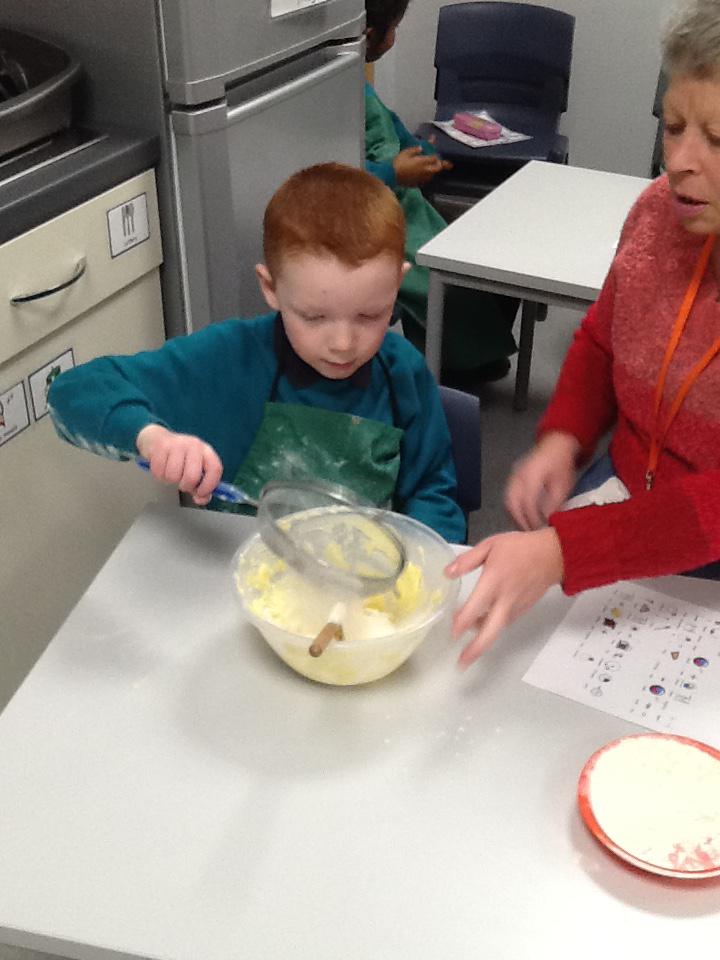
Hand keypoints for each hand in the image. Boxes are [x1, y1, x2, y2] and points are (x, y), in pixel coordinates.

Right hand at [136, 424, 222, 505]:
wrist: (158, 439)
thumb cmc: (180, 458)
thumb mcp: (194, 470)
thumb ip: (201, 487)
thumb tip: (201, 499)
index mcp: (206, 451)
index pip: (215, 469)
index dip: (209, 485)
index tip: (200, 493)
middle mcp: (194, 445)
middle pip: (192, 476)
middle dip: (185, 486)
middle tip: (181, 483)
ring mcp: (177, 444)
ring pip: (173, 476)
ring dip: (170, 480)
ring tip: (170, 473)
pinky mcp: (161, 446)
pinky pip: (159, 472)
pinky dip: (159, 475)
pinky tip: (161, 468)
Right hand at [393, 146, 451, 186]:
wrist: (392, 176)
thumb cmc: (398, 162)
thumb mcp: (406, 152)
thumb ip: (415, 150)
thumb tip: (421, 148)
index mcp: (423, 161)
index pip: (435, 158)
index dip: (437, 155)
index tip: (438, 153)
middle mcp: (426, 170)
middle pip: (438, 168)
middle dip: (443, 165)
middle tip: (448, 164)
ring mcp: (422, 178)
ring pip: (433, 174)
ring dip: (435, 170)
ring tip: (435, 168)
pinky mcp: (417, 183)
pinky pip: (426, 179)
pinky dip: (428, 176)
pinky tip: (426, 175)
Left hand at [445, 528, 563, 666]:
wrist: (553, 554)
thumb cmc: (521, 548)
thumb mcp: (490, 545)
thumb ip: (467, 560)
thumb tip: (447, 573)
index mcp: (494, 581)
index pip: (476, 607)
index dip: (462, 622)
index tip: (452, 633)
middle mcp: (505, 599)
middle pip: (491, 631)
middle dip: (476, 649)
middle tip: (462, 663)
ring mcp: (516, 607)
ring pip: (497, 629)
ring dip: (481, 638)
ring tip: (467, 639)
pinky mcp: (523, 610)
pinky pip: (505, 623)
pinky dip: (492, 627)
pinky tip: (482, 624)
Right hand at [505, 432, 580, 529]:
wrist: (555, 444)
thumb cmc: (562, 464)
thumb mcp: (564, 485)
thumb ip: (555, 503)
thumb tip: (548, 521)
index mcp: (532, 475)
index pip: (528, 502)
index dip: (532, 519)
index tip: (539, 530)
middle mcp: (518, 476)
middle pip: (512, 504)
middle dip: (520, 521)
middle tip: (529, 534)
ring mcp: (513, 476)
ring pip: (507, 502)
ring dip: (514, 517)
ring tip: (525, 528)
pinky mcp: (512, 478)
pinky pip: (508, 497)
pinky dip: (512, 510)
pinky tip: (521, 517)